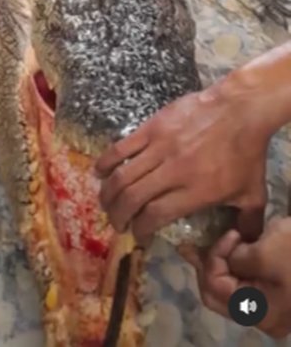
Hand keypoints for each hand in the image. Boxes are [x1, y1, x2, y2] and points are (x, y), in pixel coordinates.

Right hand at [95, 86, 268, 241]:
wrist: (239, 108)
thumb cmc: (246, 151)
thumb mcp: (254, 192)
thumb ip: (249, 221)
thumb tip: (244, 243)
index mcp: (195, 192)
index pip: (155, 215)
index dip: (140, 229)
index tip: (137, 235)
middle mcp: (172, 172)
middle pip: (133, 198)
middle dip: (119, 216)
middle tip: (116, 223)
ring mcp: (159, 147)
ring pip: (123, 175)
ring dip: (109, 192)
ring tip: (104, 202)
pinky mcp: (152, 127)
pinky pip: (122, 147)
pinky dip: (106, 161)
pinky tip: (98, 171)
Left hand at [187, 219, 290, 338]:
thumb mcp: (263, 253)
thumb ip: (234, 260)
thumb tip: (226, 259)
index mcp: (261, 314)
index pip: (215, 290)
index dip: (212, 259)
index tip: (229, 234)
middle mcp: (264, 318)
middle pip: (219, 294)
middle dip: (212, 263)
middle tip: (217, 236)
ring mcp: (271, 307)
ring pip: (230, 287)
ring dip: (223, 262)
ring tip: (229, 238)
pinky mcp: (277, 292)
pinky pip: (245, 282)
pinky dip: (237, 263)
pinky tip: (238, 243)